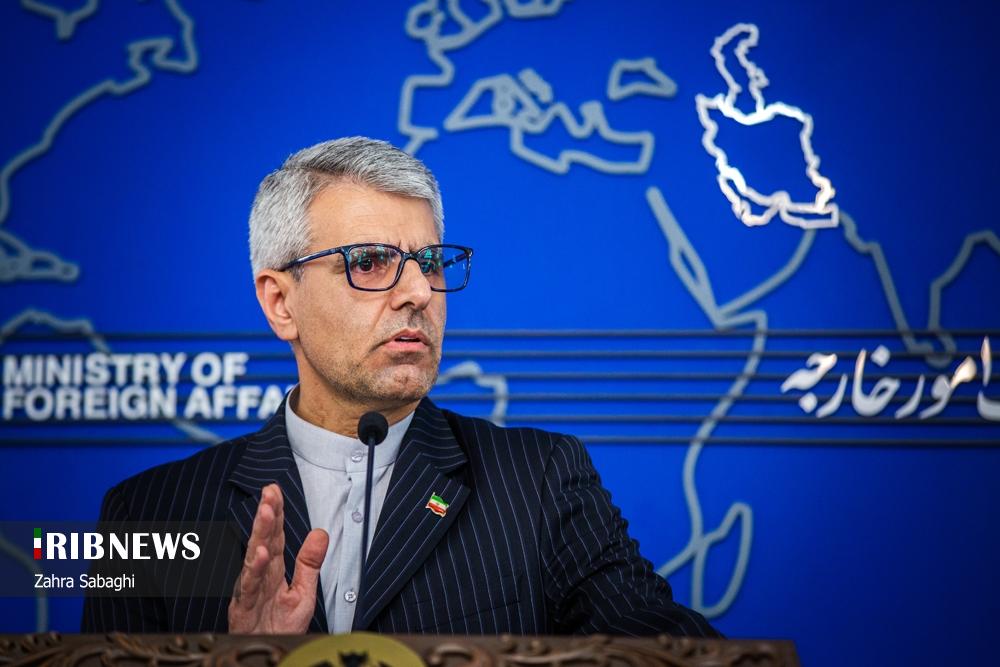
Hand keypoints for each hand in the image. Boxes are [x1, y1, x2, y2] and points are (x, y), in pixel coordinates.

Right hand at [228, 483, 328, 632]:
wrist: (269, 654)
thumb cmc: (281, 627)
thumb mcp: (303, 593)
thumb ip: (309, 564)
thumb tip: (321, 533)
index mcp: (273, 570)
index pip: (275, 536)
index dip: (276, 513)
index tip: (275, 491)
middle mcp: (260, 575)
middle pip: (263, 540)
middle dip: (266, 514)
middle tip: (270, 492)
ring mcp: (250, 590)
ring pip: (254, 557)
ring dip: (259, 534)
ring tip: (266, 513)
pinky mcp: (243, 607)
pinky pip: (248, 586)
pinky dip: (254, 569)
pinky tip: (260, 553)